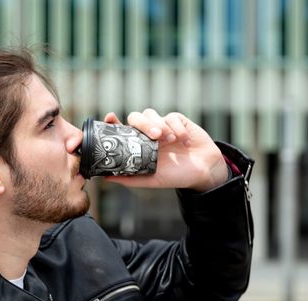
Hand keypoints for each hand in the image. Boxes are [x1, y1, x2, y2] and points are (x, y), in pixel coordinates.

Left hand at [103, 109, 227, 191]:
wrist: (203, 171)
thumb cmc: (175, 176)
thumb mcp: (151, 180)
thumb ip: (129, 178)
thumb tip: (105, 177)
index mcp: (139, 145)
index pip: (122, 130)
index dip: (114, 122)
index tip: (110, 117)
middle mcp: (148, 134)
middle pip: (135, 117)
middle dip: (143, 124)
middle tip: (154, 136)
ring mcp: (163, 125)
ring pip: (151, 114)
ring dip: (160, 125)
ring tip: (170, 140)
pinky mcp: (178, 121)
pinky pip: (171, 116)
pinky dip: (177, 128)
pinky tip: (184, 141)